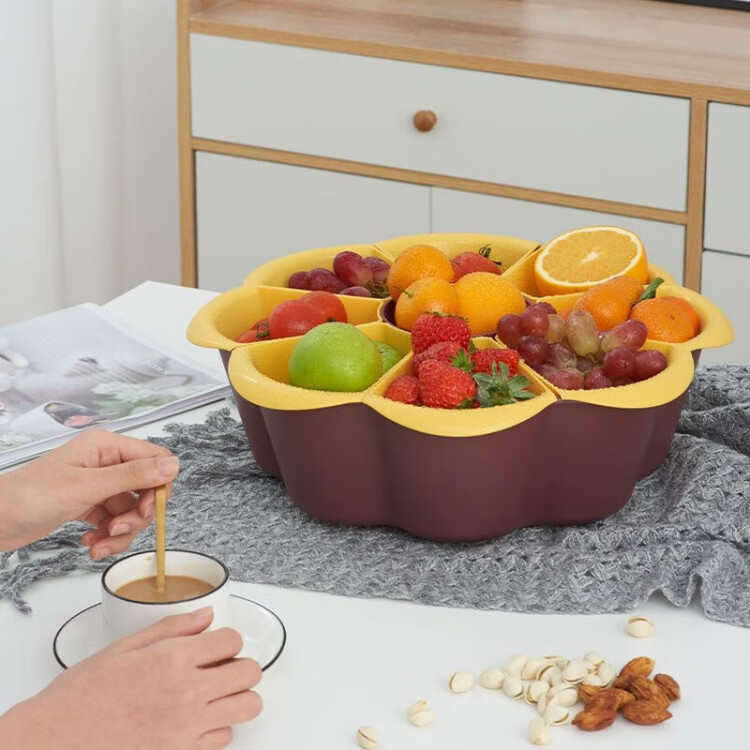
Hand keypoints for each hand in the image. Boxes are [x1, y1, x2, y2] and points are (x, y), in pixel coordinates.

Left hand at [0, 429, 178, 556]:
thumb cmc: (28, 496)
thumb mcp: (86, 487)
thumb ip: (133, 476)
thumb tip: (173, 465)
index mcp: (107, 446)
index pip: (155, 460)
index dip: (158, 487)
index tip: (146, 510)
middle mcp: (106, 462)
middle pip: (146, 488)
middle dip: (137, 515)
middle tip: (119, 529)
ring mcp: (98, 484)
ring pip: (131, 509)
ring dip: (121, 532)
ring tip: (99, 543)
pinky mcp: (89, 504)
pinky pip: (114, 520)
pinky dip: (107, 536)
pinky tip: (91, 543)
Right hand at [0, 608, 261, 749]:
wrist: (55, 740)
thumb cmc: (82, 695)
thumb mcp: (124, 647)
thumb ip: (173, 628)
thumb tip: (206, 616)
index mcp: (173, 659)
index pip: (232, 640)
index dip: (226, 639)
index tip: (216, 645)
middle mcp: (188, 692)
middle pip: (250, 673)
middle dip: (239, 665)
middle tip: (220, 668)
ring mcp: (188, 727)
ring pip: (248, 707)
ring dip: (237, 696)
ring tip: (216, 694)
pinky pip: (224, 738)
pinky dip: (218, 727)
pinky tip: (196, 720)